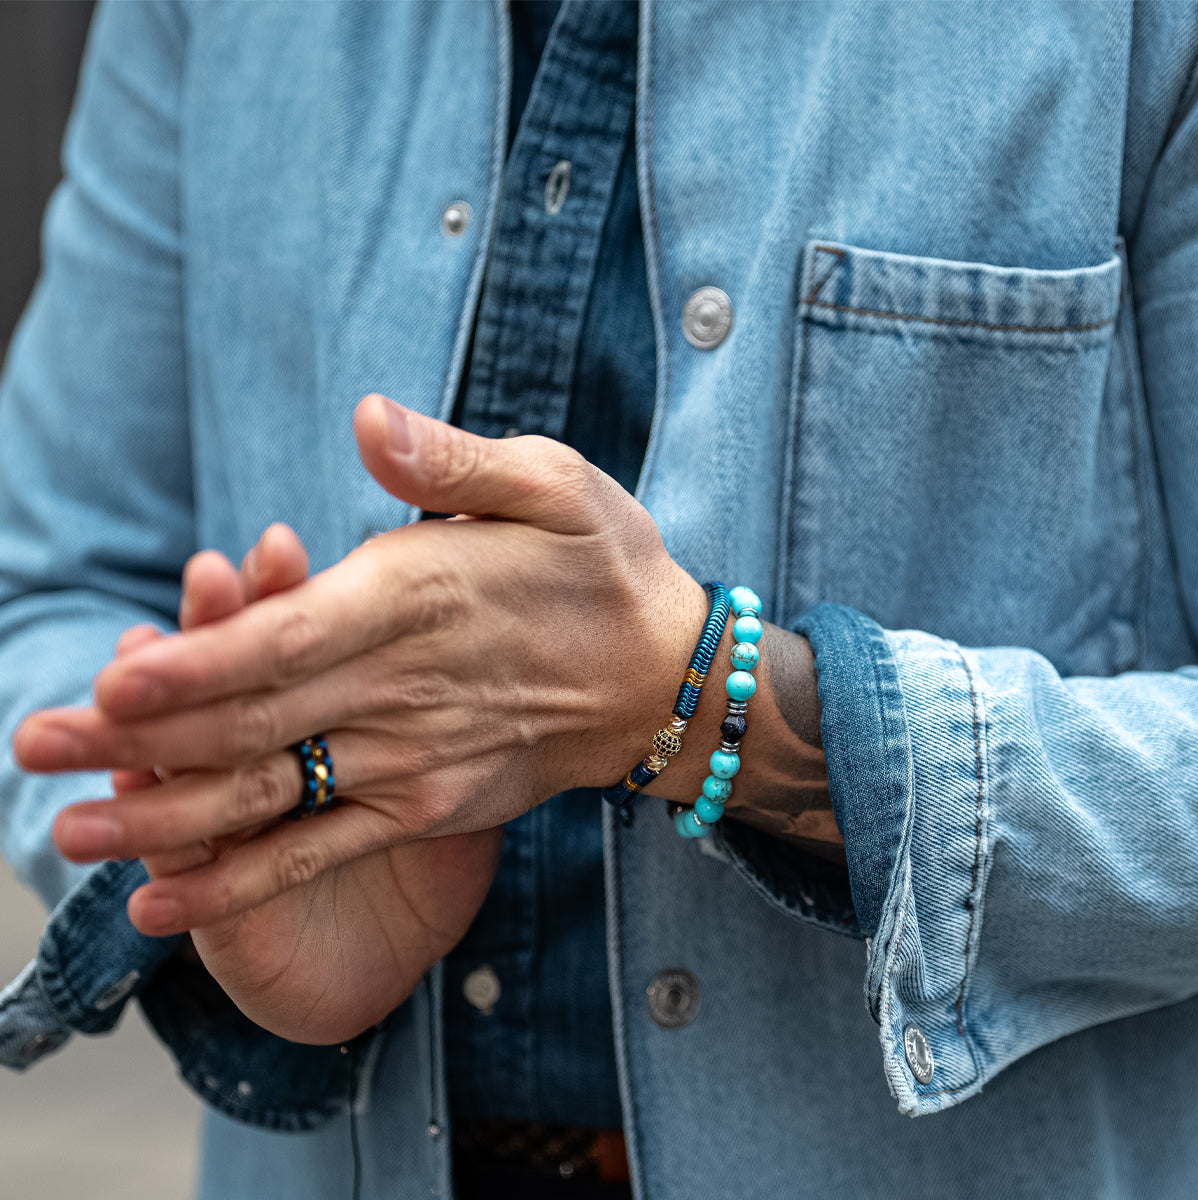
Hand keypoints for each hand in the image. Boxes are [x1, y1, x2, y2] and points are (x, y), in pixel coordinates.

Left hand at [17, 396, 701, 987]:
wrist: (665, 679)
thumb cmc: (603, 566)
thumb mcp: (551, 482)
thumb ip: (451, 461)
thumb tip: (365, 418)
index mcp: (419, 599)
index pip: (290, 638)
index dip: (199, 663)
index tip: (113, 680)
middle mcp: (405, 689)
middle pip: (254, 723)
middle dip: (136, 738)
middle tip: (30, 747)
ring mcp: (415, 760)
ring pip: (272, 798)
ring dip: (165, 816)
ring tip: (72, 834)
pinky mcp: (427, 805)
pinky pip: (322, 852)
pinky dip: (241, 885)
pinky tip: (167, 909)